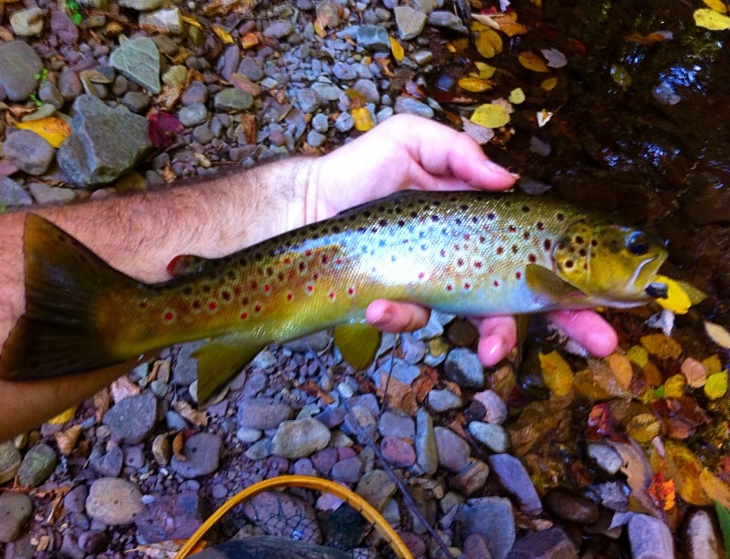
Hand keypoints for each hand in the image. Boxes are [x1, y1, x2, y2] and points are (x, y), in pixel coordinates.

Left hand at [308, 115, 616, 364]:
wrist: (308, 205)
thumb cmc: (360, 170)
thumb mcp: (409, 140)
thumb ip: (457, 151)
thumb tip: (508, 179)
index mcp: (479, 222)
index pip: (536, 250)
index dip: (572, 274)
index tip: (606, 297)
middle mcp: (466, 259)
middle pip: (528, 295)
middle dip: (568, 323)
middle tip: (603, 343)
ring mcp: (436, 287)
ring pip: (480, 322)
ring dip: (495, 336)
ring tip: (494, 349)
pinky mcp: (399, 305)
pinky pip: (413, 321)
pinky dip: (402, 316)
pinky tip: (381, 305)